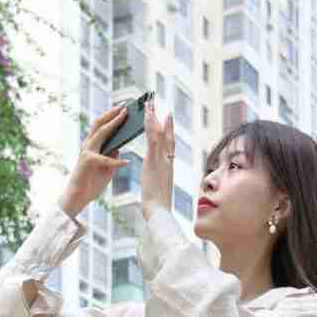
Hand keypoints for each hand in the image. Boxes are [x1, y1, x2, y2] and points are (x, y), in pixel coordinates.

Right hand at [60, 102, 127, 217]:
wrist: (78, 197)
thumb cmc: (91, 183)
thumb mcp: (106, 168)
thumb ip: (112, 157)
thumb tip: (119, 148)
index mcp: (92, 145)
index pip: (102, 125)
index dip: (112, 115)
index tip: (124, 107)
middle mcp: (88, 144)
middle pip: (100, 122)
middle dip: (113, 113)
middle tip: (125, 105)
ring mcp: (86, 151)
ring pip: (101, 132)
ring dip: (114, 123)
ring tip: (125, 116)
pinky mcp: (87, 161)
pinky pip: (105, 159)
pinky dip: (116, 161)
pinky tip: (126, 163)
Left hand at [140, 98, 173, 216]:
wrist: (159, 213)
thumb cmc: (157, 207)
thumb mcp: (158, 191)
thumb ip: (158, 183)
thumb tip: (157, 182)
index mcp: (168, 168)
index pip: (169, 145)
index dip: (169, 131)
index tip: (168, 119)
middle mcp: (168, 161)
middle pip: (167, 136)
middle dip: (164, 120)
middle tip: (160, 106)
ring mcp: (162, 159)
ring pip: (159, 134)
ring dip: (154, 117)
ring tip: (149, 104)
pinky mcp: (154, 160)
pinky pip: (152, 138)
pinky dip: (150, 125)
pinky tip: (147, 115)